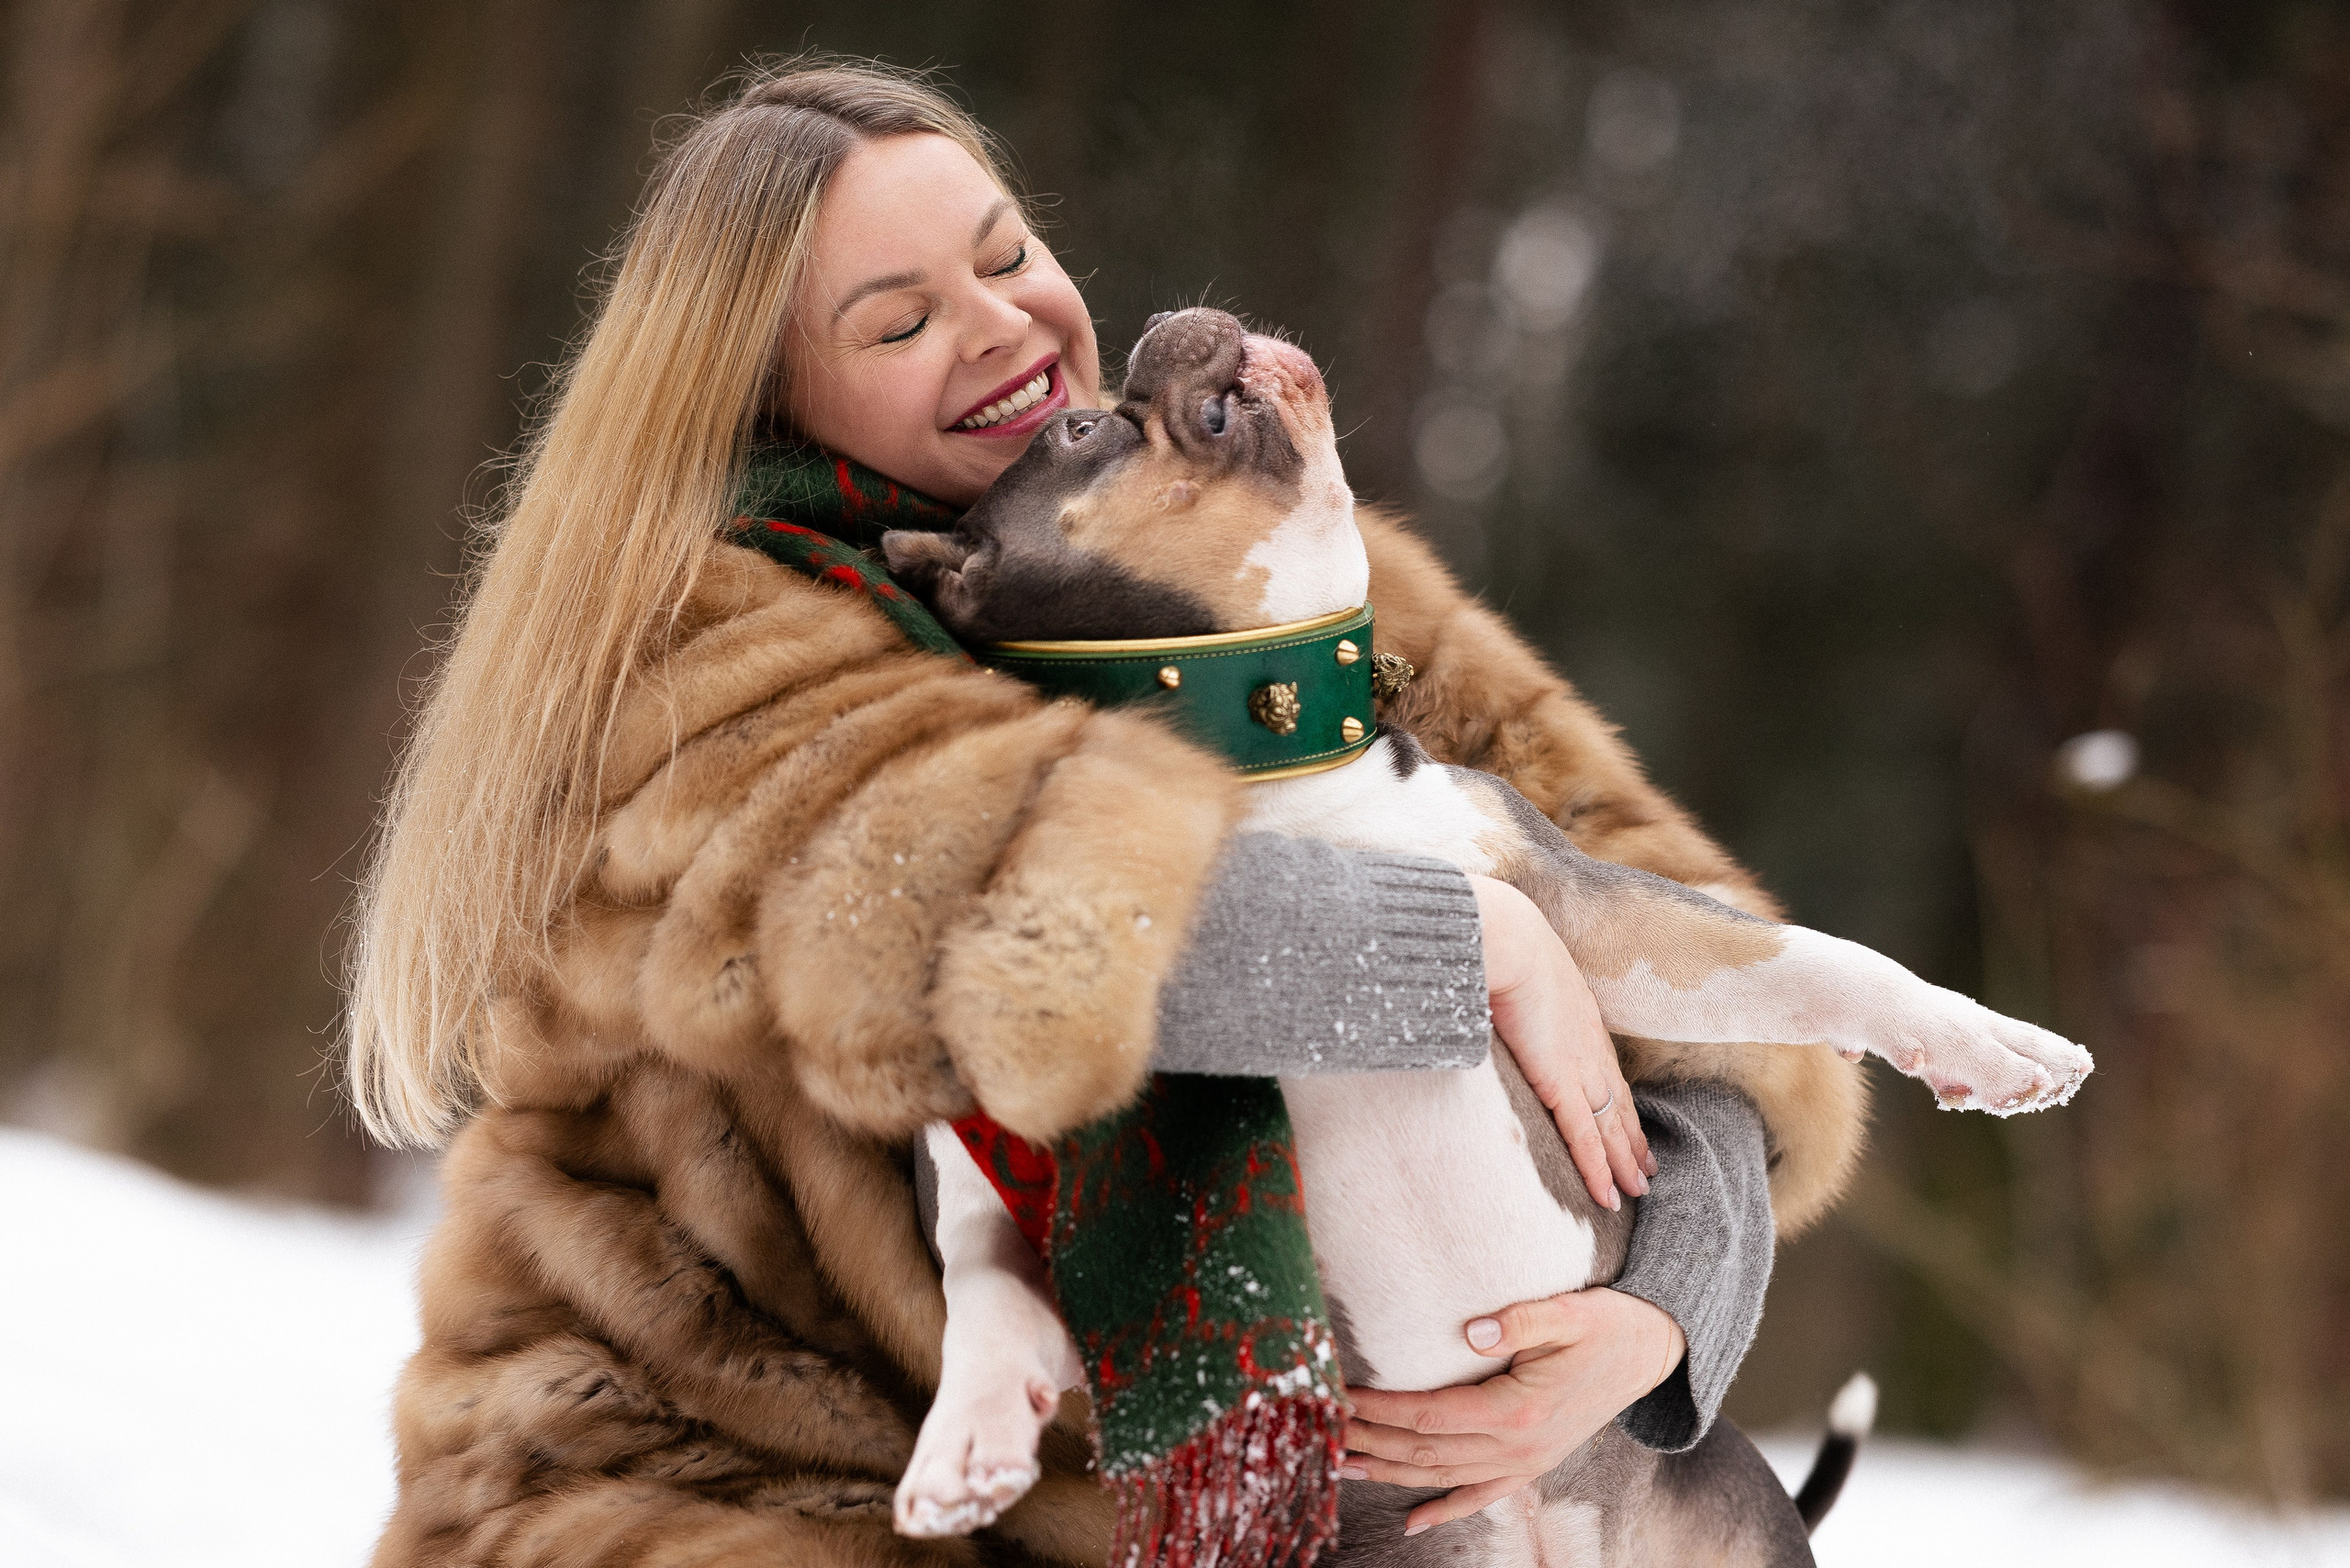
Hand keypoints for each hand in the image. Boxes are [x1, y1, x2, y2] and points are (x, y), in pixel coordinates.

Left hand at [1339, 1288, 1687, 1535]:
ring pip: (1444, 1475)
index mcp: (1519, 1409)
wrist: (1654, 1352)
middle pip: (1426, 1449)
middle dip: (1370, 1440)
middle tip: (1321, 1429)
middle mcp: (1519, 1446)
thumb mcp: (1568, 1312)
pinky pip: (1482, 1496)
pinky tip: (1413, 1519)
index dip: (1379, 1409)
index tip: (1339, 1396)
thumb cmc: (1608, 1325)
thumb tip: (1468, 1331)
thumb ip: (1518, 1321)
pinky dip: (1445, 1509)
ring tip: (1342, 1465)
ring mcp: (1527, 1461)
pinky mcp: (1534, 1463)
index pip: (1429, 1414)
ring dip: (1391, 1471)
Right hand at [1468, 876, 1653, 1209]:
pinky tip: (1609, 1196)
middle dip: (1632, 1138)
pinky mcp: (1562, 1083)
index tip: (1627, 1122)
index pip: (1605, 1070)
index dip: (1618, 1101)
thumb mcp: (1511, 967)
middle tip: (1647, 1169)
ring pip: (1610, 1127)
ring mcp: (1579, 1066)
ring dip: (1624, 1161)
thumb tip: (1482, 994)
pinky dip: (1598, 1170)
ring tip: (1638, 1189)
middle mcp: (1588, 1045)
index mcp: (1577, 1016)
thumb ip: (1506, 989)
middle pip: (1618, 1103)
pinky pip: (1585, 1138)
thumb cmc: (1497, 943)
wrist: (1504, 938)